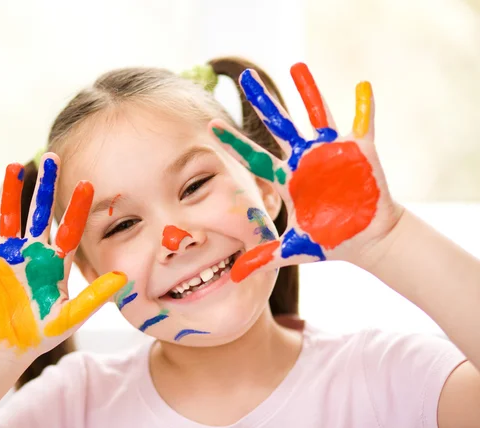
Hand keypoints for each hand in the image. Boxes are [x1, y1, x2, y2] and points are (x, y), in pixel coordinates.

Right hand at [0, 153, 126, 358]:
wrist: (9, 346)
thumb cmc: (43, 332)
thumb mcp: (71, 316)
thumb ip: (94, 297)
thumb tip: (123, 279)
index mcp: (55, 261)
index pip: (69, 229)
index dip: (77, 208)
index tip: (87, 184)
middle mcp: (33, 251)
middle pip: (40, 213)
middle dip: (46, 186)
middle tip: (53, 157)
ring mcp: (8, 254)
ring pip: (10, 217)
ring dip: (10, 193)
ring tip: (13, 166)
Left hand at [210, 63, 402, 281]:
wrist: (365, 239)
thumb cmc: (329, 240)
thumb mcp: (294, 249)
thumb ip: (265, 257)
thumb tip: (235, 275)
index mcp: (287, 179)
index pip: (254, 158)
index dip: (234, 143)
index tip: (211, 126)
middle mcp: (304, 160)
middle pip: (278, 126)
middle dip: (262, 102)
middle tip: (244, 76)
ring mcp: (331, 152)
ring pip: (316, 115)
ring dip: (308, 92)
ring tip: (296, 66)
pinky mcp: (359, 152)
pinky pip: (362, 124)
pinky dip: (364, 107)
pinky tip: (362, 86)